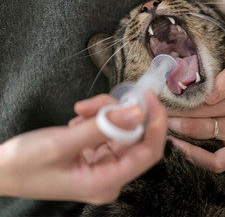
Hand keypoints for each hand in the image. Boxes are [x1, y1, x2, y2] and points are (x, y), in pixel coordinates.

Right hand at [0, 90, 166, 203]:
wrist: (2, 170)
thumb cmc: (26, 162)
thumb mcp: (63, 142)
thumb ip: (103, 127)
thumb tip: (138, 112)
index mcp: (106, 181)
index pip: (148, 152)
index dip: (156, 123)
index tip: (149, 97)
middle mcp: (110, 176)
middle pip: (133, 136)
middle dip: (117, 113)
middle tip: (92, 103)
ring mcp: (103, 166)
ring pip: (120, 129)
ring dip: (104, 113)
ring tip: (79, 110)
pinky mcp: (96, 156)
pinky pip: (108, 131)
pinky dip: (97, 119)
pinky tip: (78, 120)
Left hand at [168, 47, 224, 191]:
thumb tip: (209, 94)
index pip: (203, 99)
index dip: (178, 100)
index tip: (160, 98)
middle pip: (200, 117)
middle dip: (173, 115)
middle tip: (155, 112)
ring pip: (204, 137)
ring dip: (179, 132)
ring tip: (163, 126)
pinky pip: (218, 163)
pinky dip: (196, 157)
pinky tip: (178, 146)